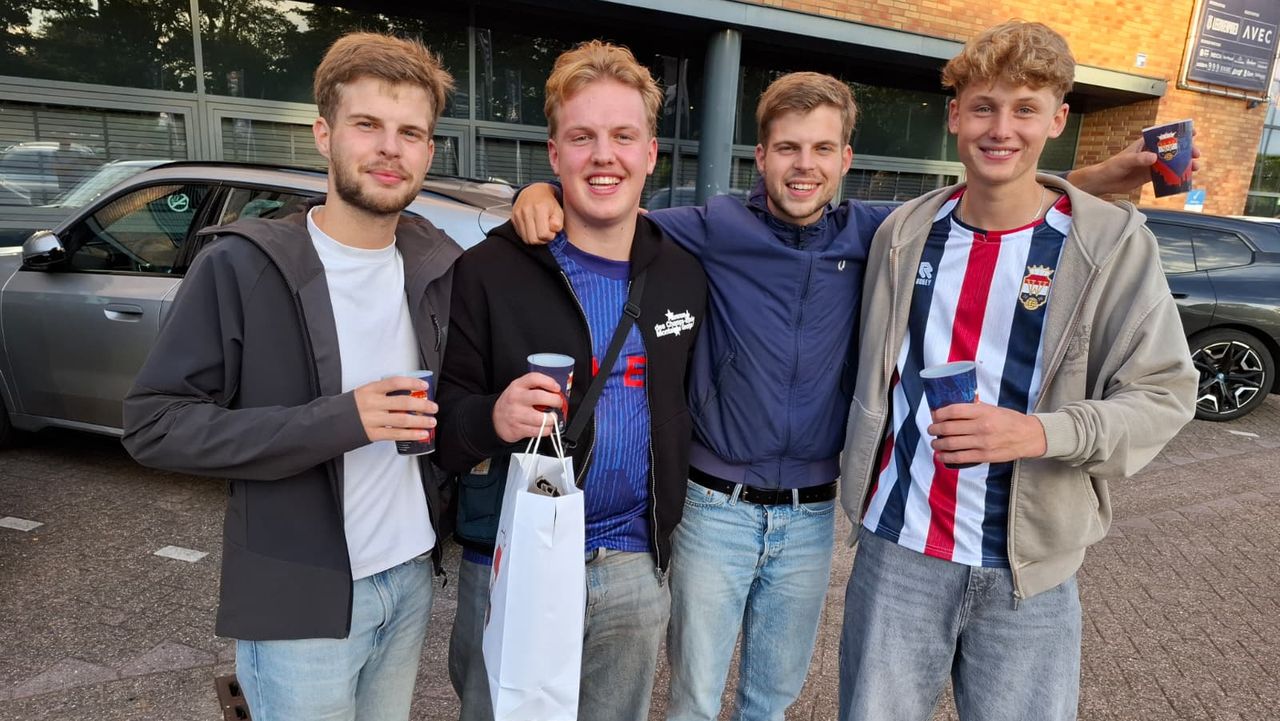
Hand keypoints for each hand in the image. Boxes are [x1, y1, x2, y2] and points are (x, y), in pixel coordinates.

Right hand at [354, 376, 437, 442]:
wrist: (333, 422)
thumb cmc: (353, 406)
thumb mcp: (366, 392)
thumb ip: (384, 392)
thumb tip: (409, 393)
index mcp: (371, 389)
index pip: (395, 382)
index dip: (412, 383)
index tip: (424, 386)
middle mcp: (372, 403)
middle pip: (403, 403)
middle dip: (422, 405)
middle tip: (434, 407)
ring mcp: (372, 419)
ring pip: (402, 420)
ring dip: (420, 421)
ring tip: (431, 421)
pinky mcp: (373, 434)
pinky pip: (395, 434)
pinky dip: (411, 434)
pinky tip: (421, 434)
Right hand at [493, 373, 562, 442]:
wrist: (495, 419)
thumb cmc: (513, 403)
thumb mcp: (519, 389)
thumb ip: (536, 387)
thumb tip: (557, 391)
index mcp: (518, 386)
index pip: (534, 378)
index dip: (549, 382)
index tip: (557, 388)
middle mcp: (516, 399)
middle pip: (540, 397)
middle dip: (555, 401)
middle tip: (558, 403)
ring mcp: (516, 415)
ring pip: (542, 418)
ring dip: (553, 419)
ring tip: (552, 417)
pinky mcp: (518, 429)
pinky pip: (540, 431)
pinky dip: (547, 429)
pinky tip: (545, 426)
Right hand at [511, 183, 563, 244]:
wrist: (534, 192)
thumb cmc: (548, 203)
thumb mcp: (559, 211)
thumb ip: (558, 223)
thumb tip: (552, 231)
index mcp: (539, 208)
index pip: (543, 234)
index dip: (550, 236)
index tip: (552, 232)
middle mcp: (526, 211)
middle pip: (533, 239)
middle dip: (541, 240)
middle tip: (546, 233)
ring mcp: (518, 214)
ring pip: (526, 239)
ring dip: (534, 238)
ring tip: (540, 231)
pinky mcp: (513, 218)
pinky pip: (520, 234)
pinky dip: (528, 234)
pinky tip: (533, 228)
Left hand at [927, 401, 1045, 465]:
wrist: (1029, 436)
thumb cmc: (1009, 420)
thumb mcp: (992, 408)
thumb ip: (974, 408)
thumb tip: (952, 409)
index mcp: (983, 412)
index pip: (954, 411)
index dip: (939, 413)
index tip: (934, 415)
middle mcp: (981, 427)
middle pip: (949, 428)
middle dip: (934, 429)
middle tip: (930, 430)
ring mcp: (982, 443)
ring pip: (951, 444)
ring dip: (937, 444)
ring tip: (934, 443)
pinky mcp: (984, 456)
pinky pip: (960, 457)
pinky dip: (946, 457)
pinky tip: (940, 456)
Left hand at [1066, 133, 1202, 196]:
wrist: (1104, 181)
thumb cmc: (1112, 166)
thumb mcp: (1125, 161)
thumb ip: (1139, 159)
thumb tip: (1154, 158)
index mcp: (1145, 143)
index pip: (1164, 135)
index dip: (1179, 133)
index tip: (1193, 133)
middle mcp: (1151, 152)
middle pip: (1173, 149)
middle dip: (1187, 150)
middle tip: (1196, 155)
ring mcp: (1152, 164)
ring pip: (1172, 162)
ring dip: (1185, 164)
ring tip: (1195, 167)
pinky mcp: (1150, 176)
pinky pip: (1166, 174)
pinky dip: (1176, 175)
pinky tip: (1185, 178)